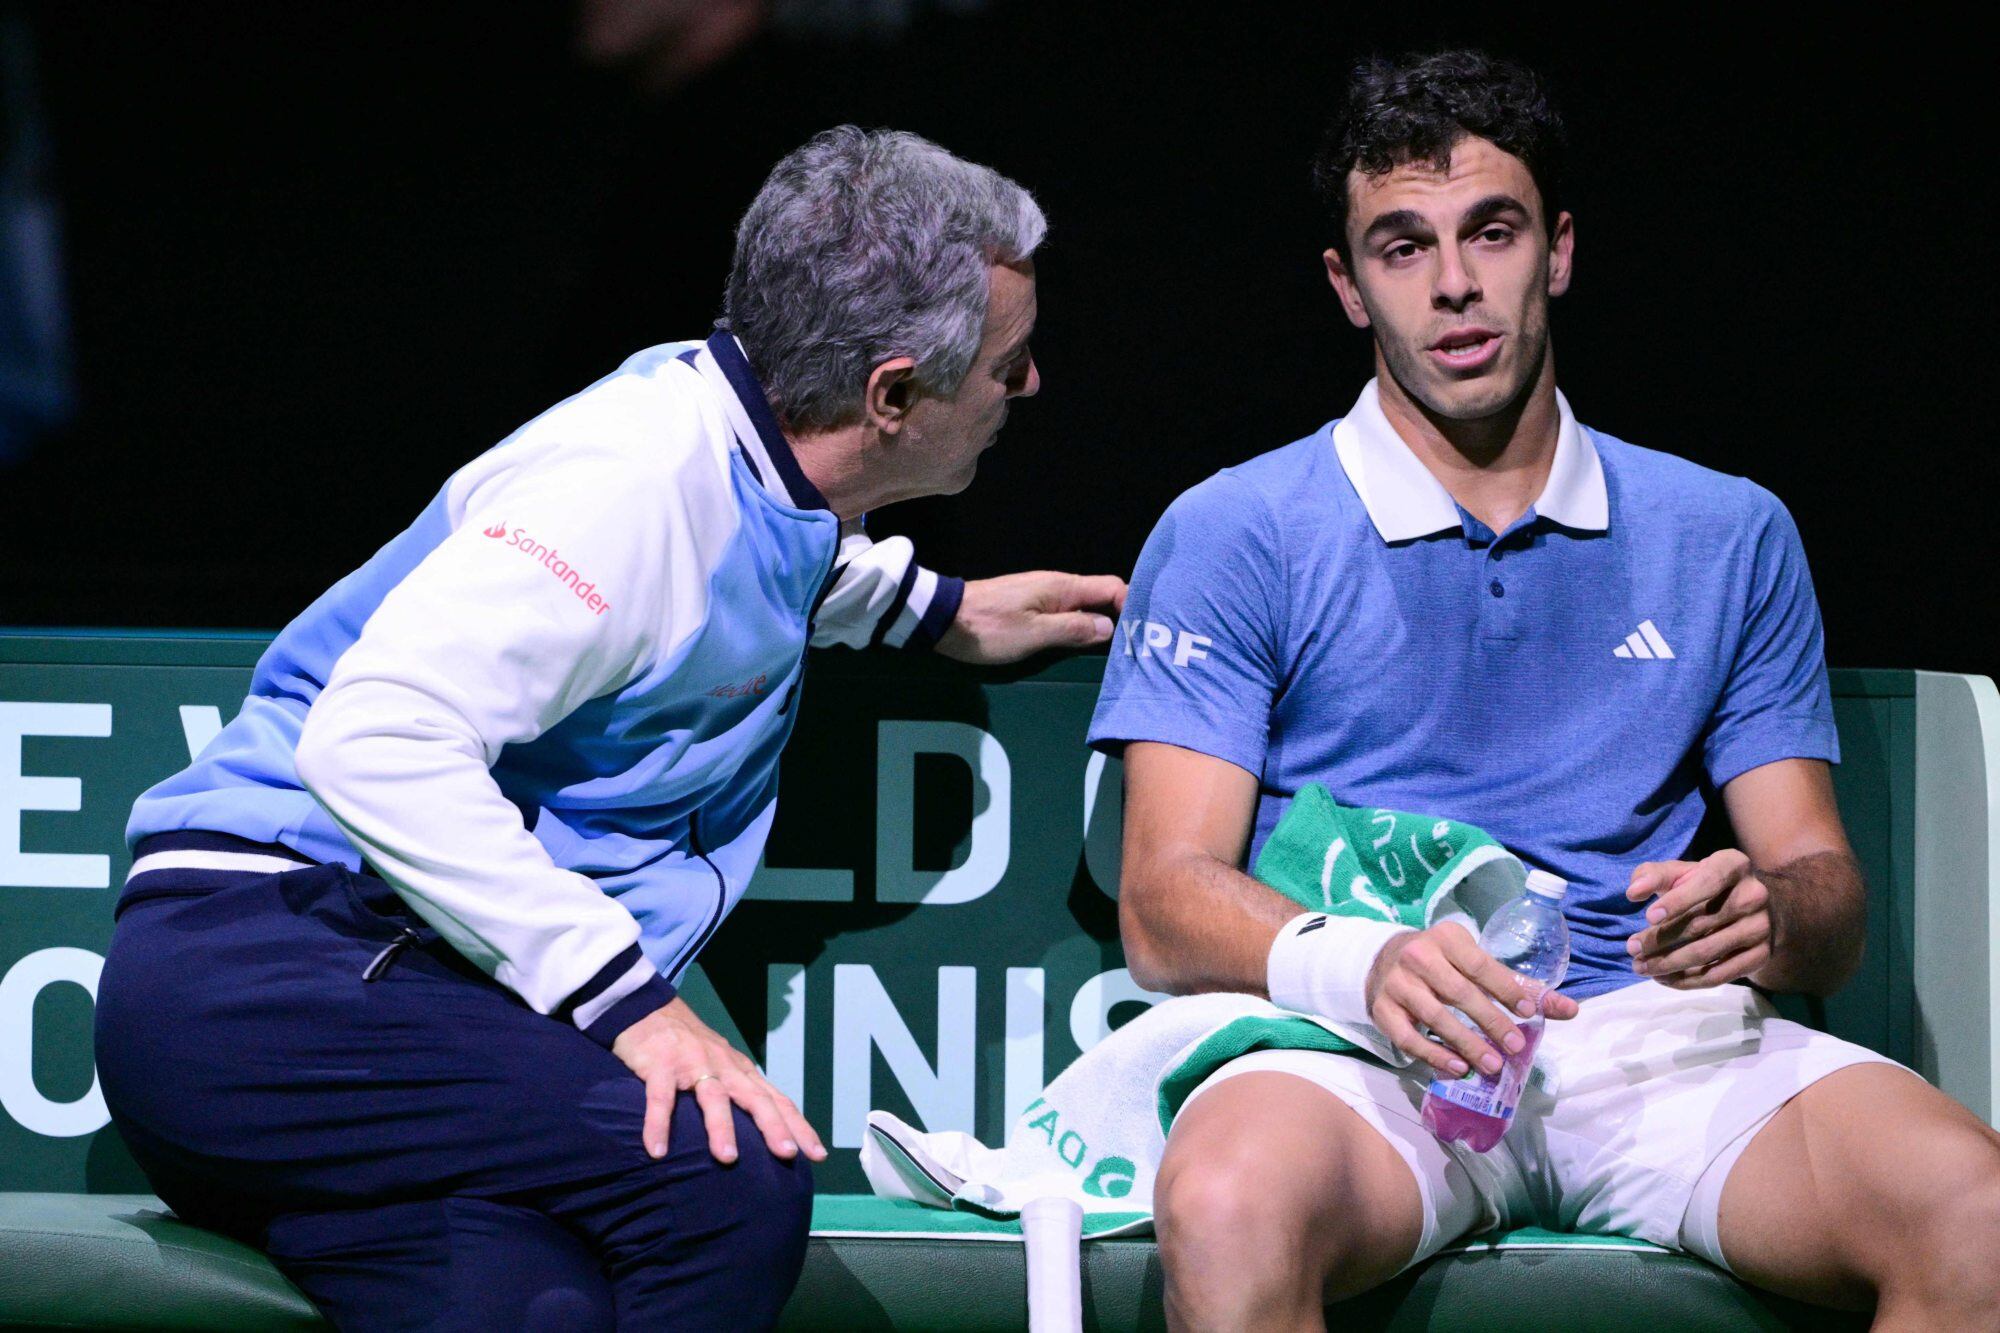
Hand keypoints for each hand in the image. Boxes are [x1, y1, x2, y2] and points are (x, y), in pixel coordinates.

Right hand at [612, 997, 826, 1164]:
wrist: (649, 1009)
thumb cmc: (689, 1047)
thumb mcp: (721, 1068)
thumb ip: (739, 1095)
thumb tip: (762, 1135)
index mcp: (741, 1072)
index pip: (777, 1100)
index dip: (798, 1126)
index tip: (818, 1155)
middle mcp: (725, 1067)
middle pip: (755, 1098)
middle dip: (774, 1127)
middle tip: (788, 1154)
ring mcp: (694, 1064)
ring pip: (714, 1096)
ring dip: (721, 1127)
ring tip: (728, 1158)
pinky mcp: (661, 1065)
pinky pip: (661, 1097)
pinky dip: (659, 1123)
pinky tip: (657, 1150)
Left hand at [935, 571, 1127, 664]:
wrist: (943, 620)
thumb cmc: (989, 628)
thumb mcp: (1035, 634)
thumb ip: (1074, 630)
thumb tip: (1109, 627)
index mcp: (1062, 587)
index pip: (1112, 587)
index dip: (1131, 605)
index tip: (1142, 631)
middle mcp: (1056, 586)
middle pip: (1099, 598)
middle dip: (1119, 618)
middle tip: (1134, 646)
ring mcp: (1041, 595)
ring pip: (1082, 607)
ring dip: (1098, 625)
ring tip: (1114, 651)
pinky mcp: (1028, 607)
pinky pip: (1065, 613)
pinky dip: (1078, 627)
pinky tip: (1081, 645)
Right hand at [1364, 923, 1579, 1077]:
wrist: (1382, 960)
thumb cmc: (1440, 962)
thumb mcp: (1472, 960)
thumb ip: (1515, 984)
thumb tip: (1568, 1009)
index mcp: (1446, 938)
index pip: (1479, 964)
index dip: (1504, 987)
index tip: (1528, 1010)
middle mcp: (1418, 956)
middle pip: (1459, 992)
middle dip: (1490, 1021)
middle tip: (1515, 1045)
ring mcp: (1397, 984)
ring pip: (1435, 1017)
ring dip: (1467, 1044)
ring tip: (1493, 1064)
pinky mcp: (1382, 1010)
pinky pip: (1409, 1038)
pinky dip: (1434, 1055)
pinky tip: (1458, 1067)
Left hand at [1625, 850, 1770, 988]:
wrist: (1752, 908)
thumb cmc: (1705, 885)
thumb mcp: (1681, 872)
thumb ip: (1654, 875)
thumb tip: (1633, 892)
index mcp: (1733, 865)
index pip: (1706, 883)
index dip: (1677, 901)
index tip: (1648, 917)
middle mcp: (1754, 895)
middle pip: (1700, 924)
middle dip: (1659, 939)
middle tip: (1632, 949)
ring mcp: (1760, 927)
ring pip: (1706, 952)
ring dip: (1668, 964)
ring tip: (1641, 966)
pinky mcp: (1761, 955)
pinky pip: (1719, 975)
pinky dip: (1687, 981)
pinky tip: (1664, 978)